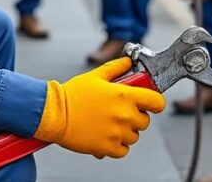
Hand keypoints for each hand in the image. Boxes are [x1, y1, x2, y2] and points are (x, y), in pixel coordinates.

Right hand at [34, 57, 164, 157]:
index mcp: (125, 95)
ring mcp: (117, 133)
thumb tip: (128, 61)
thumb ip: (116, 68)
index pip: (157, 102)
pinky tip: (105, 136)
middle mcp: (125, 115)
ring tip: (108, 124)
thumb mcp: (95, 76)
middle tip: (119, 112)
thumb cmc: (73, 94)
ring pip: (134, 136)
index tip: (150, 103)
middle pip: (145, 121)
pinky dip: (117, 145)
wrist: (54, 114)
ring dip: (125, 132)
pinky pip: (123, 150)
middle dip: (135, 116)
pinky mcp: (108, 148)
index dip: (155, 102)